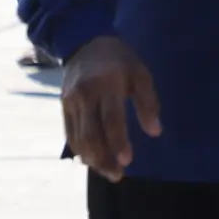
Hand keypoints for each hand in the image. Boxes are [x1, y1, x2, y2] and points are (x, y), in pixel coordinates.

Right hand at [60, 36, 160, 180]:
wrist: (85, 42)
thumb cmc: (120, 60)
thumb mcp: (141, 74)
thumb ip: (148, 102)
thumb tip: (155, 132)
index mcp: (107, 85)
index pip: (111, 119)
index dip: (118, 142)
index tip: (127, 160)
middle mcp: (84, 95)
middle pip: (90, 134)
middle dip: (103, 158)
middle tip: (118, 175)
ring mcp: (70, 101)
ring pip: (78, 137)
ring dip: (92, 158)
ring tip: (109, 172)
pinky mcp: (63, 105)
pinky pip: (69, 133)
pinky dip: (80, 149)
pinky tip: (92, 160)